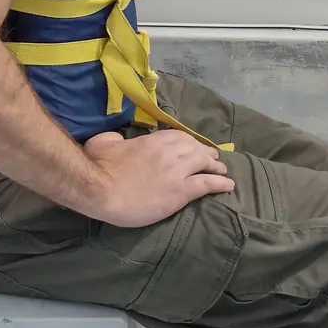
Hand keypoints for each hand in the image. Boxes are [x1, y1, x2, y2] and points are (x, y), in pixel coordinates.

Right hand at [81, 131, 233, 227]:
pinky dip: (220, 183)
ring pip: (204, 163)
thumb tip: (119, 140)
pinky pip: (207, 184)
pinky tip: (228, 185)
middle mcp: (168, 152)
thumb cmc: (98, 166)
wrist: (100, 189)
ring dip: (215, 165)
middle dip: (205, 152)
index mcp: (150, 141)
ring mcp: (176, 171)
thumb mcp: (103, 142)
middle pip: (194, 148)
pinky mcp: (180, 191)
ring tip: (222, 170)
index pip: (177, 136)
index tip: (192, 145)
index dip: (188, 141)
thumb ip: (115, 138)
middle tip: (211, 158)